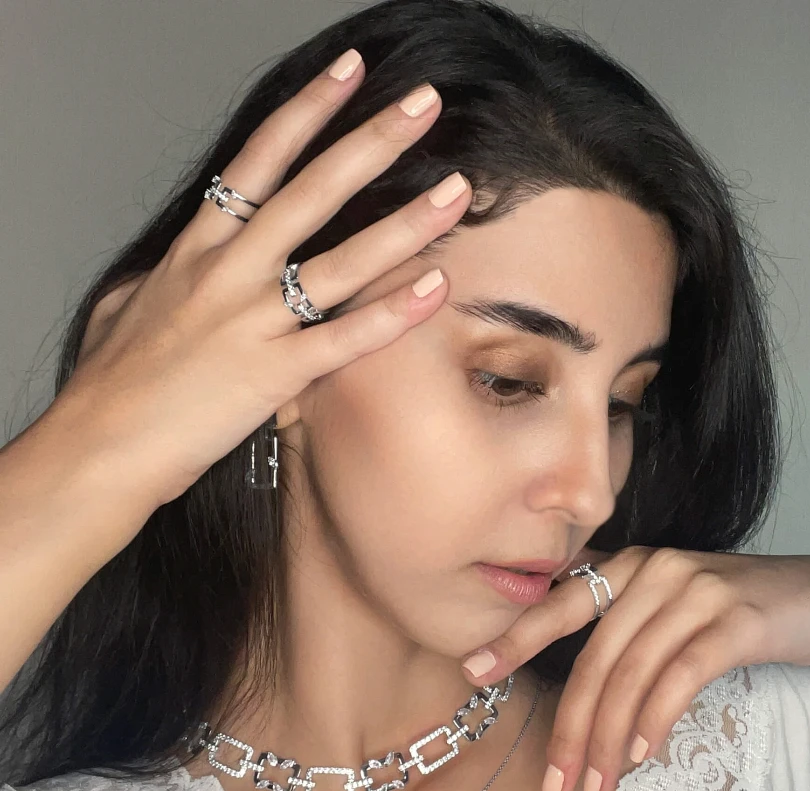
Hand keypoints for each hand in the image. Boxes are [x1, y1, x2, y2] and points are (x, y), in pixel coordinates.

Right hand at [56, 53, 470, 511]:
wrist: (100, 444)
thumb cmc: (113, 381)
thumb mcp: (131, 303)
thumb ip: (169, 272)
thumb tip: (183, 257)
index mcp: (197, 248)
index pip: (259, 161)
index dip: (307, 111)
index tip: (349, 75)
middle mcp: (229, 271)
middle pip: (312, 189)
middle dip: (372, 141)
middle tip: (423, 105)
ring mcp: (253, 321)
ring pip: (342, 259)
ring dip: (406, 222)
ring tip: (457, 189)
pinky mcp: (273, 375)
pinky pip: (344, 338)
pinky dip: (392, 313)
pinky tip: (436, 288)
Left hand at [461, 546, 809, 790]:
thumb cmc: (738, 612)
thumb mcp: (674, 605)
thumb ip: (626, 624)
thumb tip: (573, 678)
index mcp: (632, 566)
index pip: (562, 604)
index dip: (516, 638)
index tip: (472, 672)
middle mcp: (657, 569)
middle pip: (595, 657)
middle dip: (568, 725)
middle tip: (552, 782)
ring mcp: (697, 591)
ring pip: (632, 673)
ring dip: (606, 737)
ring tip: (592, 786)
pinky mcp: (736, 620)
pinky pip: (679, 675)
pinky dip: (654, 719)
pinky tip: (639, 756)